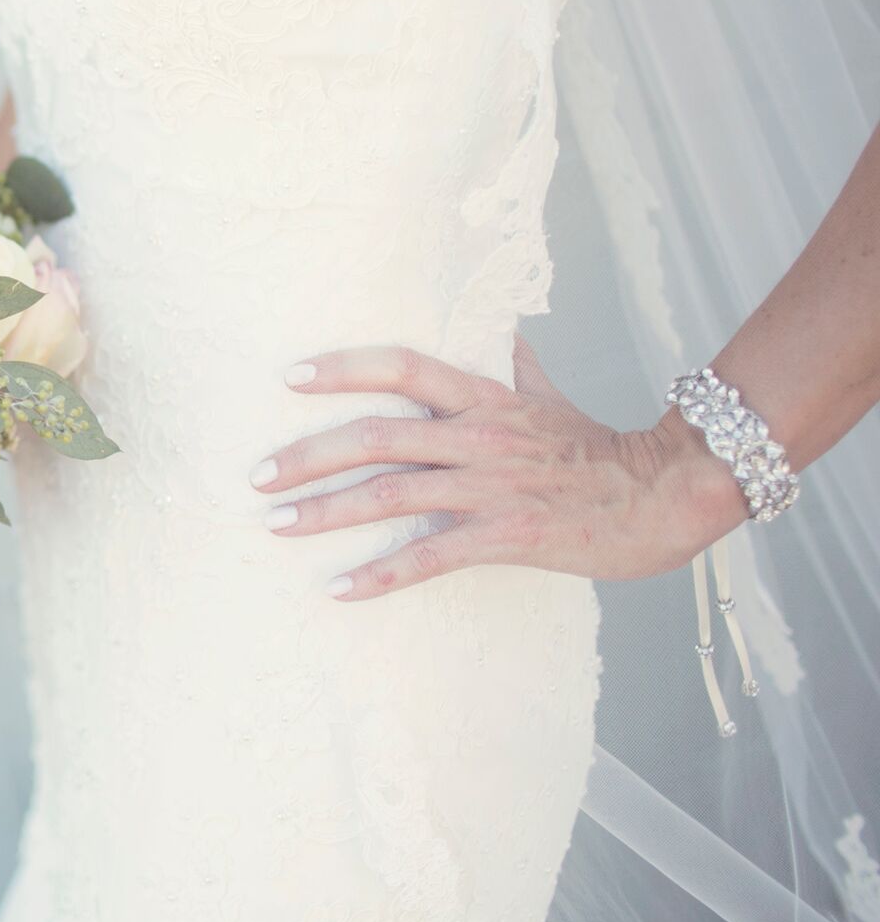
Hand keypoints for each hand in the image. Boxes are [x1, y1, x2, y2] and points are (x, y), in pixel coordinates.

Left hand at [252, 339, 749, 599]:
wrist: (666, 495)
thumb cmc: (600, 447)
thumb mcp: (548, 395)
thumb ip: (512, 364)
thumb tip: (500, 331)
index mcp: (482, 397)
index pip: (401, 365)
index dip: (343, 367)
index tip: (289, 376)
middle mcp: (477, 436)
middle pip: (376, 435)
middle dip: (307, 455)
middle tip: (255, 473)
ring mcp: (490, 486)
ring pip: (391, 495)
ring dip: (325, 512)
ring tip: (274, 524)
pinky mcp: (507, 535)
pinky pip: (431, 558)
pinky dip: (381, 575)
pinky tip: (339, 590)